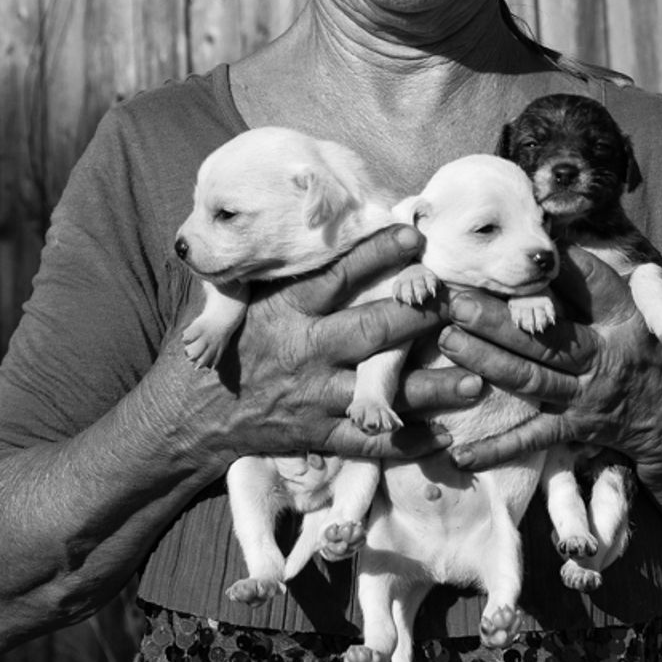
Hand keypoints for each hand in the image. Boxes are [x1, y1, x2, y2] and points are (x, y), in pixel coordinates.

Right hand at [158, 224, 482, 464]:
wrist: (185, 417)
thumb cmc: (216, 347)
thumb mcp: (230, 297)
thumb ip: (261, 263)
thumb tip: (283, 218)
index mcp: (286, 309)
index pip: (338, 274)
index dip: (378, 254)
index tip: (415, 236)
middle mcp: (305, 351)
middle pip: (372, 330)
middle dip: (420, 317)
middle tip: (464, 305)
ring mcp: (314, 398)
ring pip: (381, 392)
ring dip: (431, 388)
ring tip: (476, 380)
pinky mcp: (318, 435)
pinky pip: (368, 442)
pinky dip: (406, 443)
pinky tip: (444, 437)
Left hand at [429, 248, 661, 475]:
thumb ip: (644, 278)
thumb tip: (596, 245)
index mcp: (630, 319)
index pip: (590, 283)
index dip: (555, 264)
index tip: (519, 246)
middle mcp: (607, 356)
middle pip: (546, 335)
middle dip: (496, 318)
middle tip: (454, 299)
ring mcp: (588, 395)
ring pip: (531, 377)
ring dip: (485, 361)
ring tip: (445, 340)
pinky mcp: (578, 428)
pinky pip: (534, 438)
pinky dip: (498, 449)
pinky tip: (460, 453)